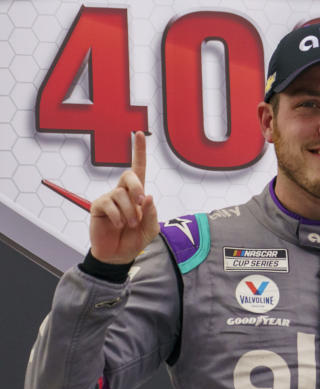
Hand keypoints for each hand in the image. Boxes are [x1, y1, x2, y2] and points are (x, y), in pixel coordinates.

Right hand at [89, 131, 158, 264]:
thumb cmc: (135, 239)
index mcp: (138, 194)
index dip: (139, 151)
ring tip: (129, 225)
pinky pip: (109, 204)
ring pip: (121, 194)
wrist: (119, 255)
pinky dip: (117, 217)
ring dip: (129, 212)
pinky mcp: (98, 206)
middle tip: (142, 203)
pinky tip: (118, 225)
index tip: (139, 133)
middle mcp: (123, 192)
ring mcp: (110, 198)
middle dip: (136, 187)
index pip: (138, 169)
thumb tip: (148, 196)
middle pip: (129, 175)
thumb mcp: (151, 228)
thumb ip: (152, 213)